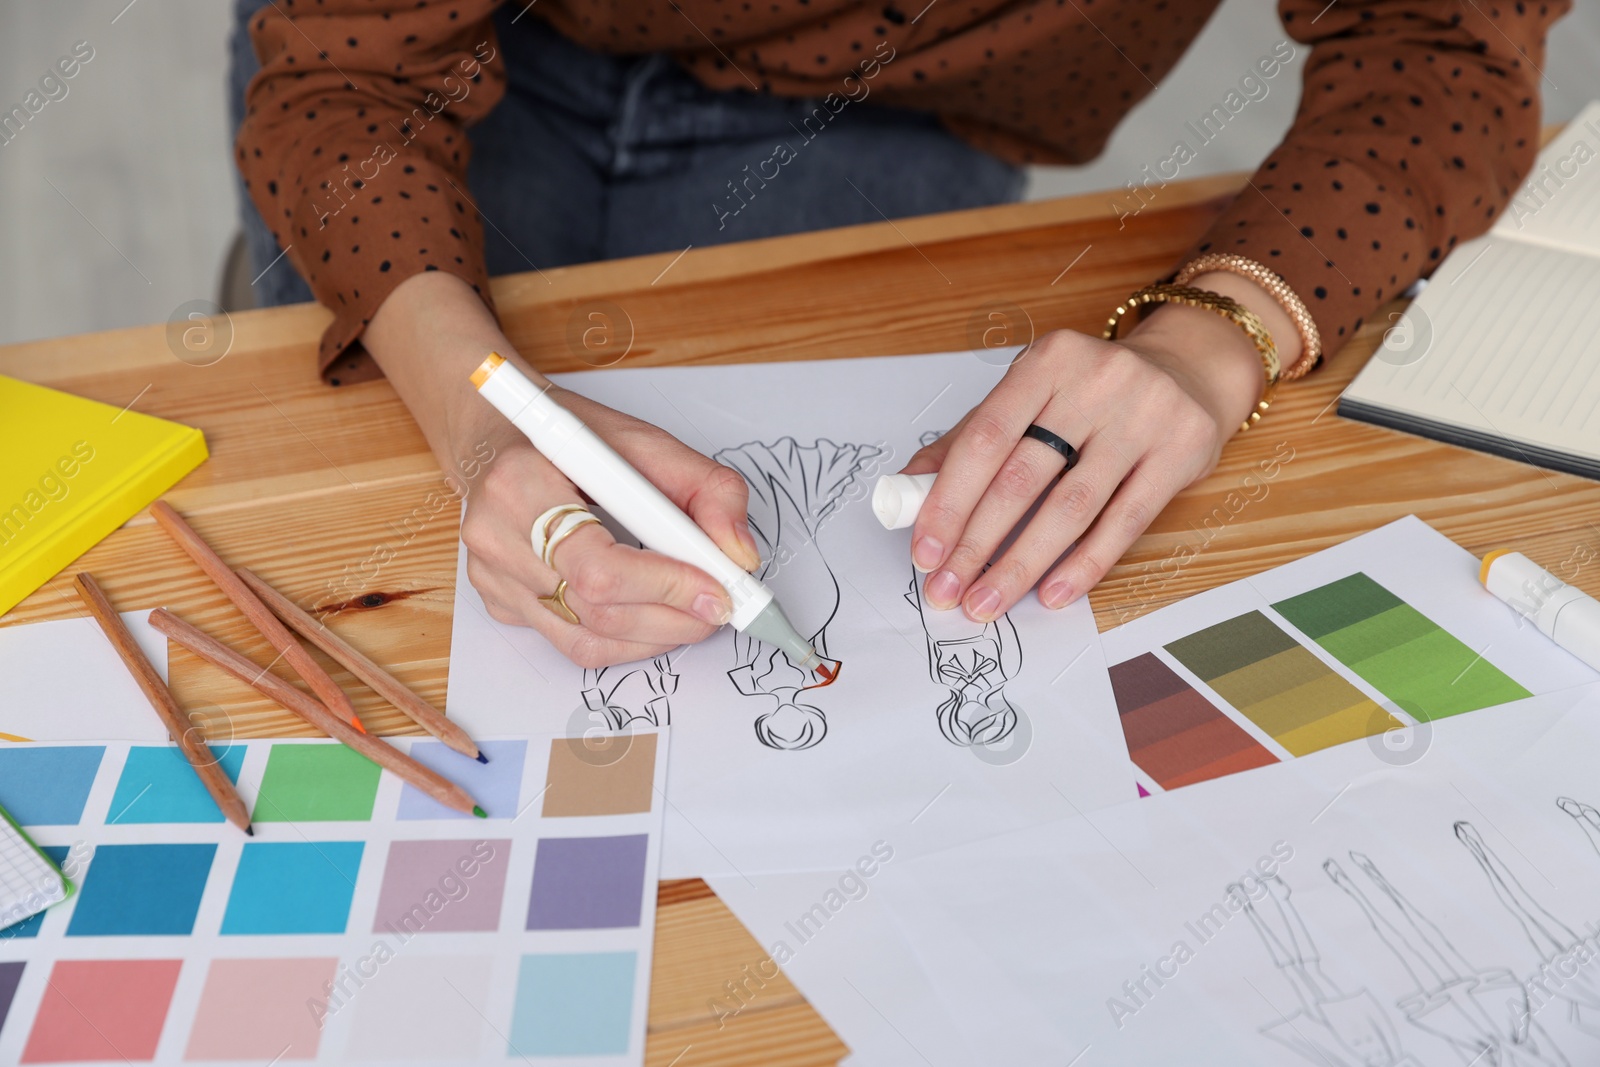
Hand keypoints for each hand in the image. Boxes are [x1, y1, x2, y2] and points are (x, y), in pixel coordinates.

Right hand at [363, 272, 760, 667]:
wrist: (499, 435)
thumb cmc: (572, 437)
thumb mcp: (646, 440)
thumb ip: (706, 488)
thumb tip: (739, 556)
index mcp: (521, 483)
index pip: (598, 565)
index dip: (666, 586)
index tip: (718, 590)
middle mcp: (495, 536)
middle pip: (596, 610)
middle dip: (673, 618)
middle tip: (721, 607)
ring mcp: (491, 577)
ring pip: (586, 639)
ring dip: (655, 636)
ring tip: (692, 612)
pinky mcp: (500, 603)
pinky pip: (570, 641)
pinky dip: (624, 638)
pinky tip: (650, 612)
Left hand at [903, 287, 1273, 621]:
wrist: (1188, 371)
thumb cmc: (1091, 392)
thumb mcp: (1029, 396)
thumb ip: (969, 439)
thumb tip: (907, 488)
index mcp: (1046, 361)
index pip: (985, 439)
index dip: (949, 500)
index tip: (925, 552)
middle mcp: (1096, 382)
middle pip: (1022, 477)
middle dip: (977, 544)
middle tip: (947, 590)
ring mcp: (1145, 416)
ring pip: (1071, 507)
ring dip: (1022, 564)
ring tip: (988, 601)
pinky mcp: (1181, 453)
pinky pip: (1124, 523)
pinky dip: (1083, 565)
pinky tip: (1051, 594)